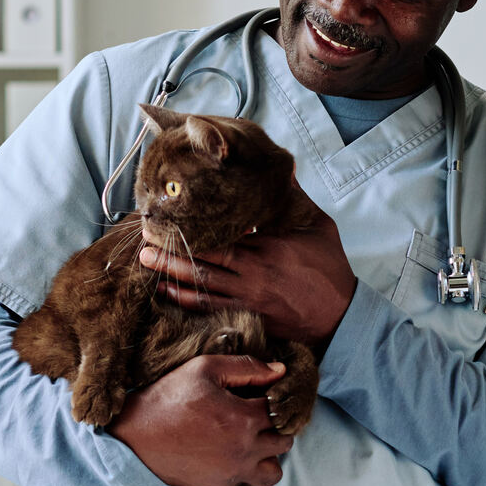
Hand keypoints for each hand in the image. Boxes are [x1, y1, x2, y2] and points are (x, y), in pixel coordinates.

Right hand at [107, 355, 294, 485]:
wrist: (134, 436)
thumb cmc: (169, 397)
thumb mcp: (205, 369)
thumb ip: (247, 367)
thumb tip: (280, 370)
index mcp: (243, 418)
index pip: (280, 409)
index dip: (271, 399)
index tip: (257, 396)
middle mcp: (243, 450)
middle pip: (284, 441)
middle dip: (274, 427)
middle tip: (255, 417)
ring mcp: (231, 473)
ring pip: (273, 472)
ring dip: (267, 456)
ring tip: (249, 441)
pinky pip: (244, 481)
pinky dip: (240, 468)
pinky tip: (221, 452)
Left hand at [138, 190, 355, 344]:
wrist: (341, 316)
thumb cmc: (331, 269)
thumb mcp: (319, 226)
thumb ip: (296, 199)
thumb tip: (282, 168)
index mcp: (268, 245)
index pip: (223, 231)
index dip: (193, 223)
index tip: (171, 212)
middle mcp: (253, 271)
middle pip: (204, 256)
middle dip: (172, 246)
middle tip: (144, 234)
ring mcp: (248, 296)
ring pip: (201, 282)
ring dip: (170, 271)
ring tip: (145, 260)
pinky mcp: (248, 315)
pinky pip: (210, 307)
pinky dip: (186, 299)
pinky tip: (166, 291)